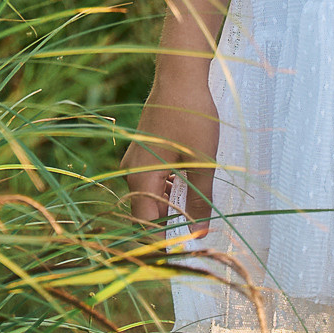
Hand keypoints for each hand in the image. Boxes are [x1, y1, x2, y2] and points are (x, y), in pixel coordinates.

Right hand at [122, 67, 220, 237]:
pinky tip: (189, 185)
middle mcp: (131, 172)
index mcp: (141, 180)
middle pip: (146, 213)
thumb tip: (198, 234)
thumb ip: (199, 201)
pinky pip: (152, 179)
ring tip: (195, 214)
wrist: (180, 75)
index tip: (181, 257)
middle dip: (167, 227)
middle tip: (193, 239)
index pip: (145, 226)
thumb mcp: (202, 162)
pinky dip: (169, 189)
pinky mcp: (145, 149)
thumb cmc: (191, 117)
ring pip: (150, 195)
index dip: (161, 245)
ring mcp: (136, 159)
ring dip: (170, 207)